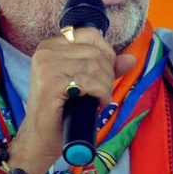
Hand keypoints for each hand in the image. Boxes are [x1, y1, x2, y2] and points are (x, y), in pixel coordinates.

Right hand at [7, 28, 136, 173]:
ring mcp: (46, 66)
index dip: (106, 54)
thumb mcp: (84, 84)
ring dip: (105, 86)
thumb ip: (106, 68)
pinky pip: (90, 82)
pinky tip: (98, 104)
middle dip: (108, 74)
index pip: (91, 35)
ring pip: (94, 67)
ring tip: (100, 99)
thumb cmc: (61, 111)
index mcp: (51, 46)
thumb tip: (131, 59)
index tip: (105, 74)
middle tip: (103, 92)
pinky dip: (101, 93)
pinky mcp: (51, 83)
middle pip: (95, 52)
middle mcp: (46, 52)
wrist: (41, 138)